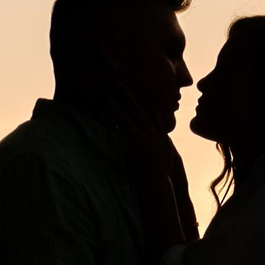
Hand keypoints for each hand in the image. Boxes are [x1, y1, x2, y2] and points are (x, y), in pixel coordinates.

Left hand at [104, 87, 195, 248]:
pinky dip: (107, 113)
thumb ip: (163, 155)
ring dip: (111, 101)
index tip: (135, 97)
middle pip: (136, 110)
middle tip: (117, 83)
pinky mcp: (131, 137)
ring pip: (123, 112)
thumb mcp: (167, 163)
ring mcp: (140, 133)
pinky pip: (116, 121)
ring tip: (100, 90)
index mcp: (157, 136)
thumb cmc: (162, 178)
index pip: (149, 117)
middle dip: (127, 96)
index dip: (141, 106)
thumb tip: (163, 166)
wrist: (159, 181)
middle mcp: (149, 131)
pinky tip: (98, 105)